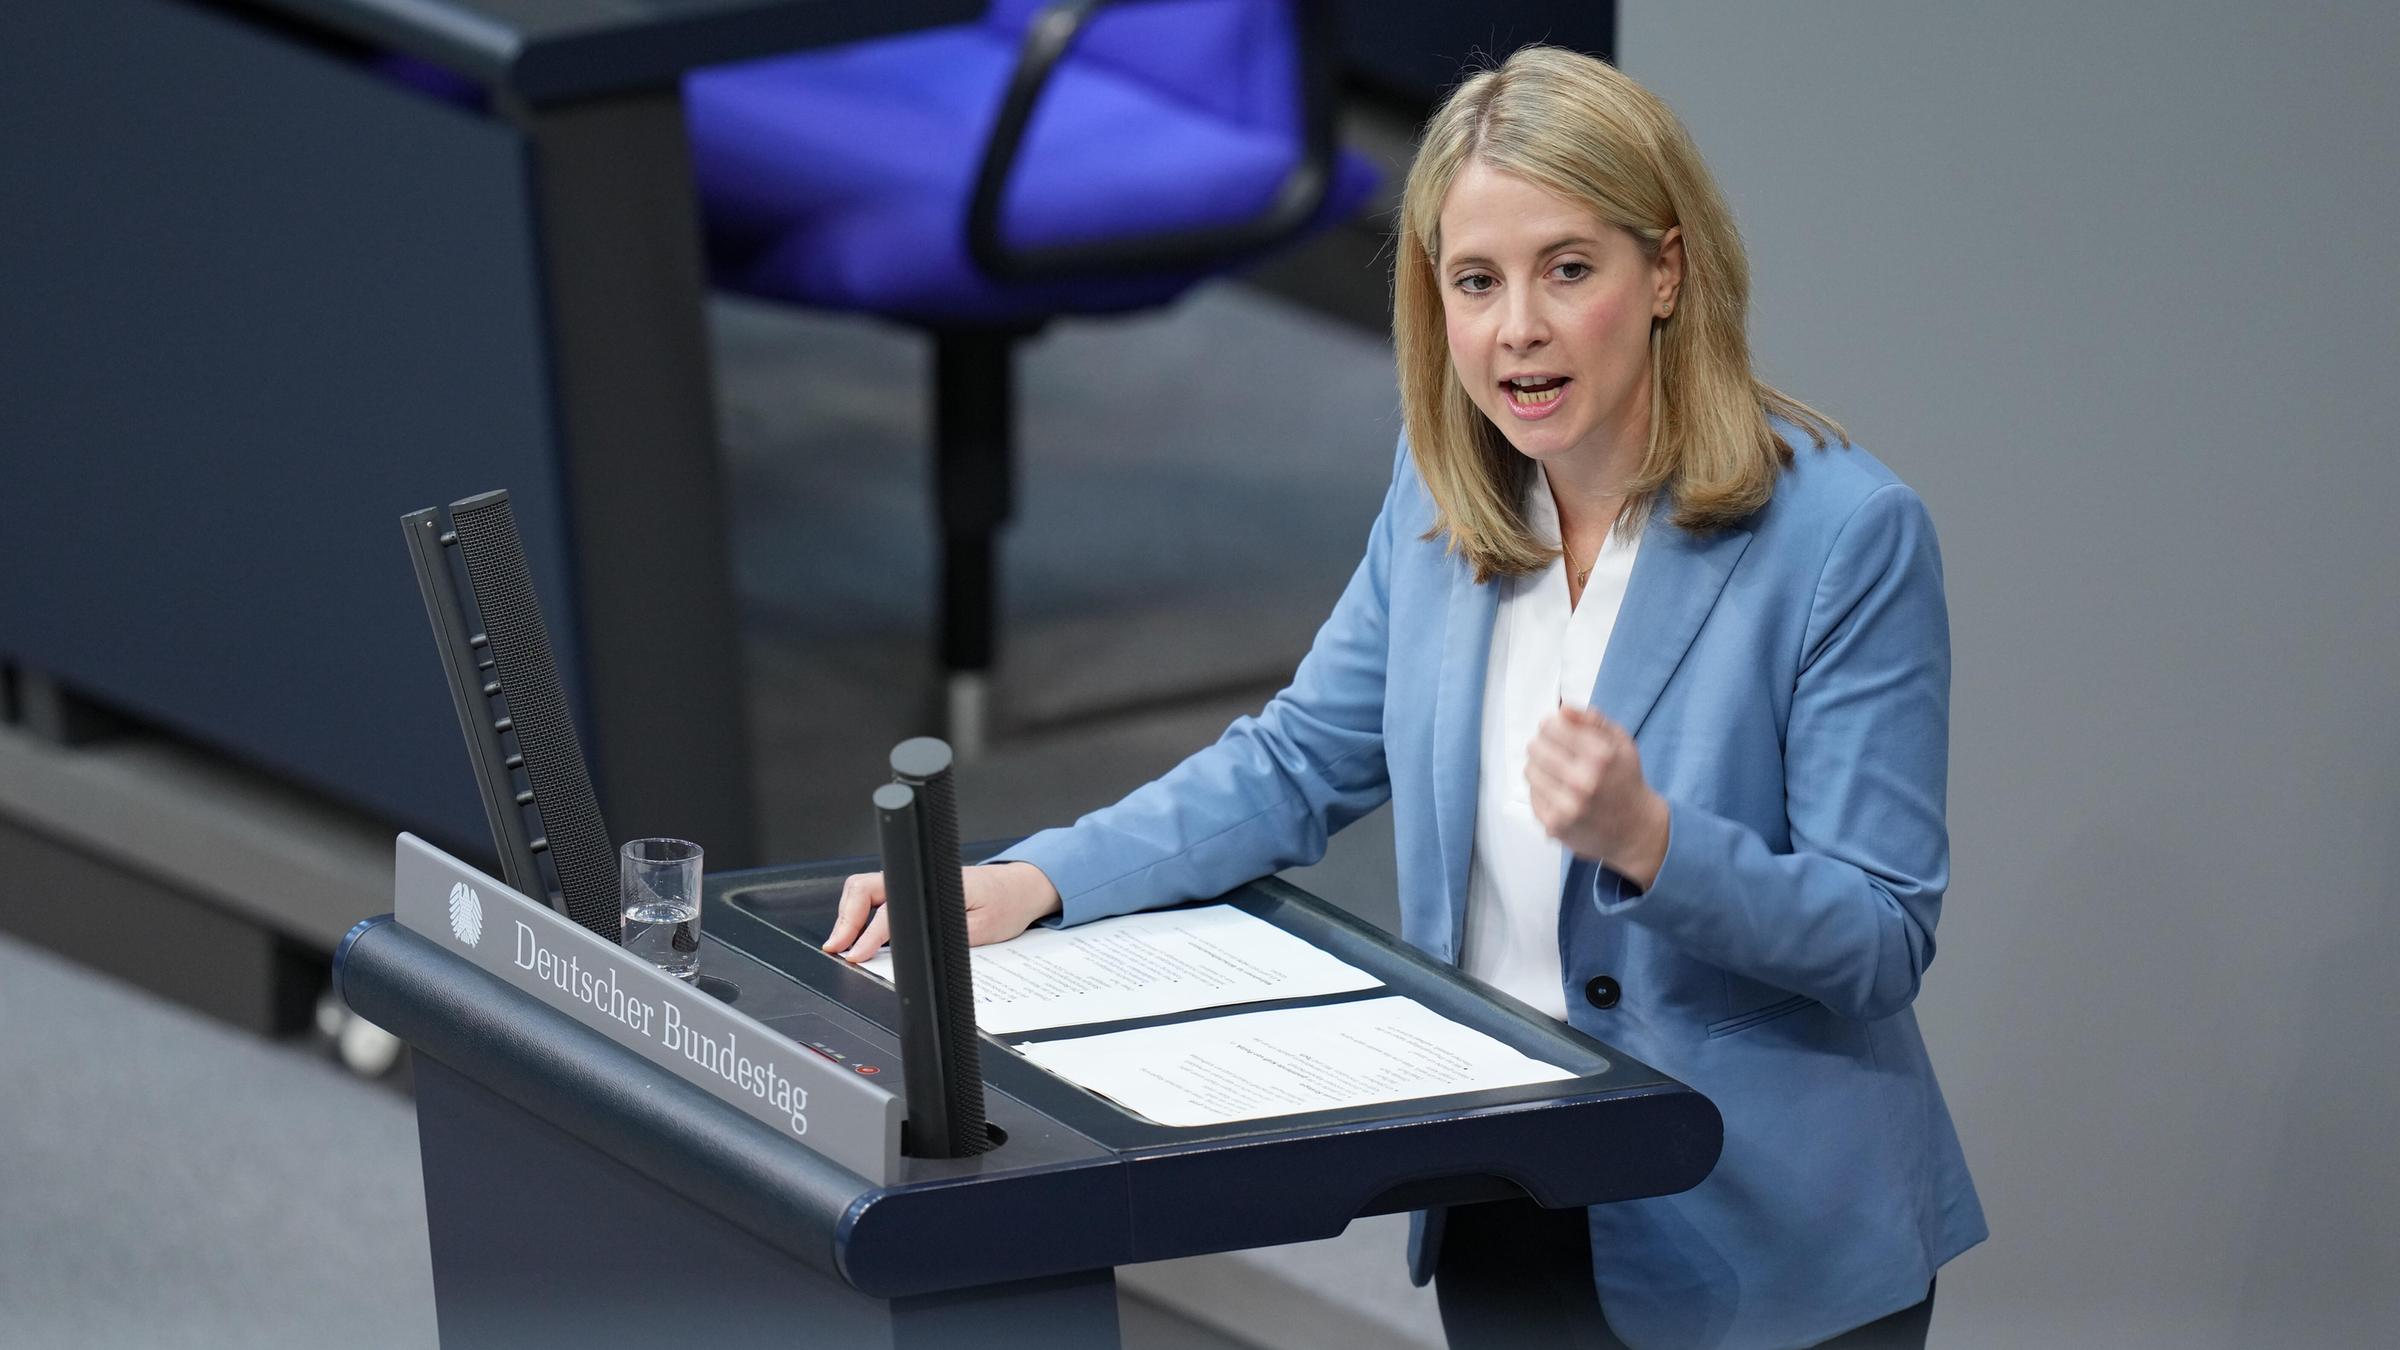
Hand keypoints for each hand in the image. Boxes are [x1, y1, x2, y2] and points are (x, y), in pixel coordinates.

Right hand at [821, 861, 1062, 963]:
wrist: (1023, 887)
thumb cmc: (1007, 903)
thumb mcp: (982, 930)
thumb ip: (948, 938)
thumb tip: (914, 952)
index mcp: (933, 884)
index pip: (889, 911)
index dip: (869, 935)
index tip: (856, 955)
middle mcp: (919, 879)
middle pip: (864, 889)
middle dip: (846, 919)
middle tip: (837, 949)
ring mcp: (914, 882)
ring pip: (866, 891)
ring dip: (850, 915)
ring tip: (842, 945)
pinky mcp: (915, 890)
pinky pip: (878, 897)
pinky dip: (862, 914)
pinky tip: (860, 935)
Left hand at [1525, 705, 1671, 888]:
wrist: (1635, 830)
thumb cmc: (1625, 780)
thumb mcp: (1621, 743)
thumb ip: (1593, 721)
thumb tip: (1562, 709)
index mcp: (1601, 756)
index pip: (1551, 727)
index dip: (1552, 726)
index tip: (1558, 731)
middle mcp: (1584, 781)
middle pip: (1535, 748)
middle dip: (1544, 746)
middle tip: (1558, 754)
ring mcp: (1568, 806)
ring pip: (1530, 770)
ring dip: (1540, 768)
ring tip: (1560, 774)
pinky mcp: (1555, 825)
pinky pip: (1532, 795)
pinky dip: (1543, 791)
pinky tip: (1561, 794)